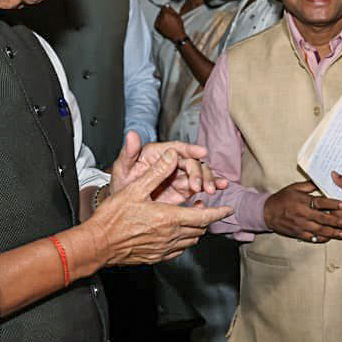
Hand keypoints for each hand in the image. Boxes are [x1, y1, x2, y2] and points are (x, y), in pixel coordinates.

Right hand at [89, 151, 232, 266]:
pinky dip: (183, 240)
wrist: (97, 244)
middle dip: (207, 218)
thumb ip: (157, 172)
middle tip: (207, 208)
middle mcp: (170, 236)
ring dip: (195, 229)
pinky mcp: (156, 257)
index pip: (204, 216)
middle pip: (199, 229)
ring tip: (192, 218)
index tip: (228, 209)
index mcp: (169, 218)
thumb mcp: (135, 188)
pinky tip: (176, 233)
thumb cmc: (113, 217)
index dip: (218, 212)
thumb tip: (173, 156)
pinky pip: (178, 250)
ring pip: (190, 240)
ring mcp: (164, 249)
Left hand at [109, 133, 226, 204]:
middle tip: (199, 185)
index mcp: (157, 153)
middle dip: (199, 172)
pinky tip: (220, 188)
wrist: (124, 208)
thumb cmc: (122, 184)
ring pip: (199, 173)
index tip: (202, 152)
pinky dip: (211, 185)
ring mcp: (179, 175)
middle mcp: (171, 161)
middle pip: (191, 162)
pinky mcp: (184, 189)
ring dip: (207, 179)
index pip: (176, 148)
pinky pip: (200, 186)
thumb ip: (128, 152)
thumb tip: (132, 134)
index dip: (190, 149)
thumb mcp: (122, 169)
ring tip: (210, 190)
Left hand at [155, 6, 186, 42]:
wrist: (177, 36)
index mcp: (165, 14)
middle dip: (164, 13)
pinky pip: (157, 21)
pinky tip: (165, 24)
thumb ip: (171, 9)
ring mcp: (157, 23)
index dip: (167, 8)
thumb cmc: (178, 26)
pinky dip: (160, 22)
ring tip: (167, 21)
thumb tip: (166, 5)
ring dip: (162, 17)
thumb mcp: (177, 16)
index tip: (168, 10)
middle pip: (160, 12)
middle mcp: (160, 18)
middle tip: (169, 17)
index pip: (163, 7)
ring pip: (158, 16)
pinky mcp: (156, 27)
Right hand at [263, 181, 341, 242]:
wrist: (267, 212)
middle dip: (336, 222)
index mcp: (302, 201)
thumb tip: (322, 181)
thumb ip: (309, 186)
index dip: (332, 204)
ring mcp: (300, 225)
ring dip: (332, 233)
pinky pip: (311, 238)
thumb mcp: (294, 188)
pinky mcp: (298, 233)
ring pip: (319, 230)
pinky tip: (329, 238)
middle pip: (322, 219)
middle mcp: (302, 214)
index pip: (320, 202)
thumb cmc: (282, 198)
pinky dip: (321, 238)